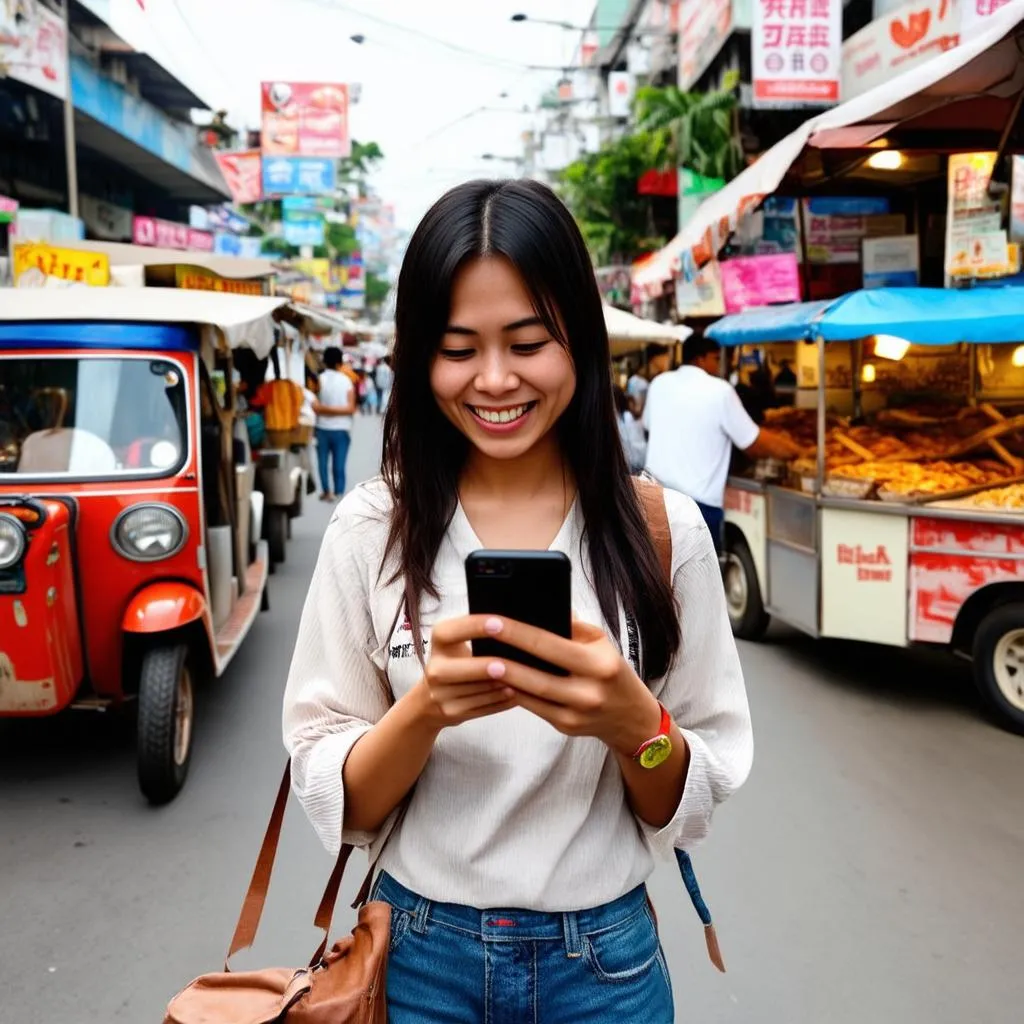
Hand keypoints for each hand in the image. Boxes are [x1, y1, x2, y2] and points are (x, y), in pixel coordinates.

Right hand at [413, 615, 517, 731]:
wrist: (428, 701)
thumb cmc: (453, 663)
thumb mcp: (455, 644)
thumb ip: (475, 635)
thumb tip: (513, 629)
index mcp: (438, 644)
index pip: (451, 631)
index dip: (475, 627)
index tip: (499, 624)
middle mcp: (435, 669)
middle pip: (461, 669)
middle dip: (484, 669)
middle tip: (505, 667)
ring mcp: (440, 695)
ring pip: (477, 691)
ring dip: (501, 687)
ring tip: (523, 681)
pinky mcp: (452, 713)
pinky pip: (483, 708)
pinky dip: (502, 702)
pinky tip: (517, 695)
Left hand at [481, 617, 661, 756]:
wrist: (631, 716)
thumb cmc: (611, 670)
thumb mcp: (601, 642)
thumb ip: (572, 627)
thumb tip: (537, 610)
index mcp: (599, 665)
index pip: (551, 645)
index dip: (519, 634)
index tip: (494, 622)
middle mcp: (589, 692)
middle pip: (539, 676)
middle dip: (507, 660)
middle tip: (482, 645)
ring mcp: (577, 714)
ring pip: (533, 695)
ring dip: (507, 679)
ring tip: (484, 664)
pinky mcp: (566, 727)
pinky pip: (535, 708)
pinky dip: (517, 693)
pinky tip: (500, 681)